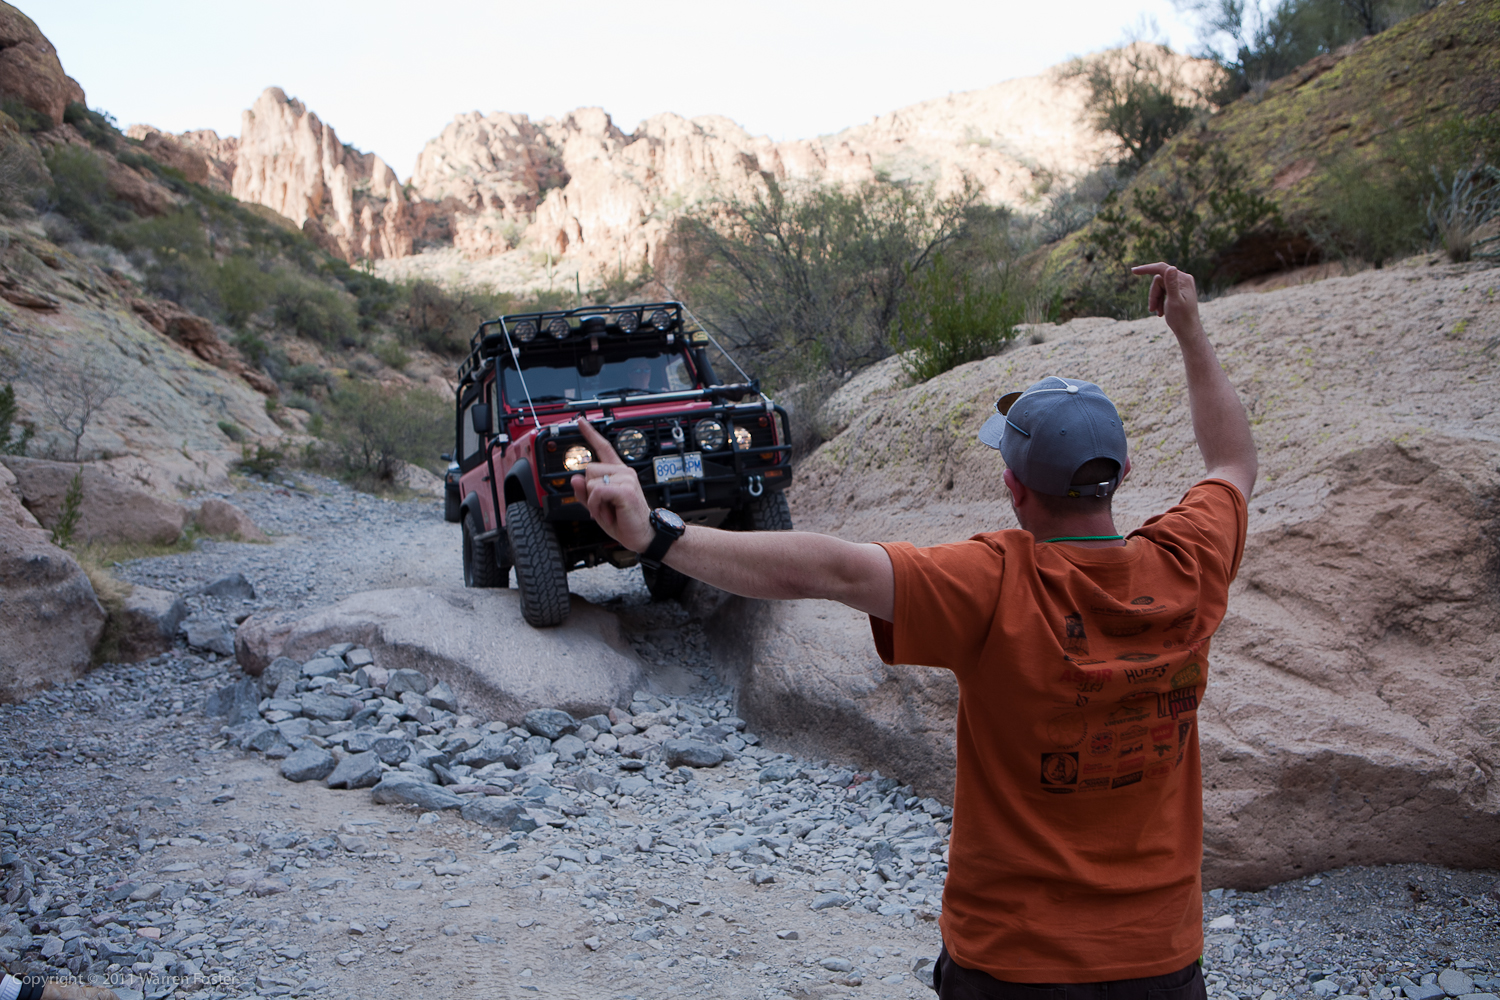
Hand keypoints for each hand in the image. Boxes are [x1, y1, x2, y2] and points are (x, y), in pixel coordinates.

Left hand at [571, 420, 653, 551]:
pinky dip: (596, 505)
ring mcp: (626, 479)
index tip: (581, 421)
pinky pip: (596, 491)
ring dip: (593, 501)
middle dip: (589, 490)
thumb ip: (584, 493)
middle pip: (589, 469)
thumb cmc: (624, 521)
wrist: (644, 535)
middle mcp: (623, 472)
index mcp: (618, 473)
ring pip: (590, 481)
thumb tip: (574, 478)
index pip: (604, 448)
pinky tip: (607, 512)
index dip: (591, 434)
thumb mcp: (598, 507)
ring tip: (608, 510)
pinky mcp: (625, 490)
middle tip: (603, 505)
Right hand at [1131, 262, 1201, 337]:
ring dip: (1156, 299)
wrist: (1188, 331)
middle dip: (1154, 294)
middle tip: (1152, 309)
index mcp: (1183, 280)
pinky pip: (1163, 292)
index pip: (1162, 269)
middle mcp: (1184, 280)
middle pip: (1159, 280)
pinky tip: (1161, 312)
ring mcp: (1181, 286)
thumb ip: (1171, 284)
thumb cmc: (1182, 319)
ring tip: (1157, 312)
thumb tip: (1170, 268)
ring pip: (1160, 287)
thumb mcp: (1174, 301)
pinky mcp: (1178, 291)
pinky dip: (1159, 301)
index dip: (1147, 269)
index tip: (1133, 271)